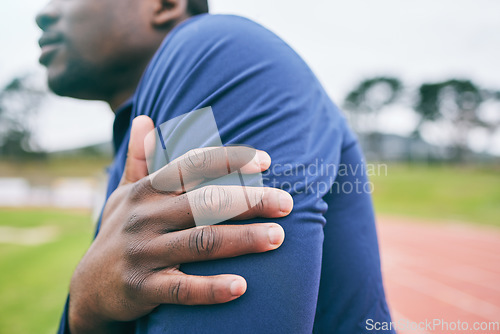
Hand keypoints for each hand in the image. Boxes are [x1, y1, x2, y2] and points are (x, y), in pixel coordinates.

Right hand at [68, 116, 292, 333]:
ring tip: (277, 237)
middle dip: (249, 200)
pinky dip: (212, 289)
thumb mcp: (124, 193)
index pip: (191, 166)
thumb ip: (140, 159)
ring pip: (201, 242)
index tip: (265, 161)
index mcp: (147, 191)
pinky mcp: (143, 288)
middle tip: (287, 203)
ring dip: (242, 239)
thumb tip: (144, 118)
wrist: (89, 286)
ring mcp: (144, 253)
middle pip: (205, 202)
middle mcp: (145, 217)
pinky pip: (182, 288)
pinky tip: (242, 286)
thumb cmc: (120, 230)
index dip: (228, 160)